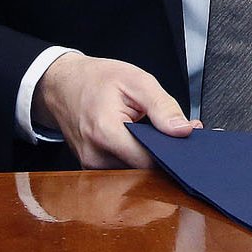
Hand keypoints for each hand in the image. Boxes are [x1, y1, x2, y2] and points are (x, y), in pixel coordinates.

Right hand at [34, 52, 197, 168]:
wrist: (63, 85)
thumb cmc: (97, 79)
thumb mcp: (137, 80)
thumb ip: (162, 107)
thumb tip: (183, 130)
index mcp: (105, 132)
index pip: (148, 160)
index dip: (173, 152)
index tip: (189, 141)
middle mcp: (94, 156)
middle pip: (141, 169)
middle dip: (165, 156)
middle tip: (180, 138)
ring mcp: (91, 165)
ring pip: (133, 172)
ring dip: (151, 157)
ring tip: (160, 135)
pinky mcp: (92, 167)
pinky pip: (122, 168)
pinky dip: (137, 157)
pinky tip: (145, 142)